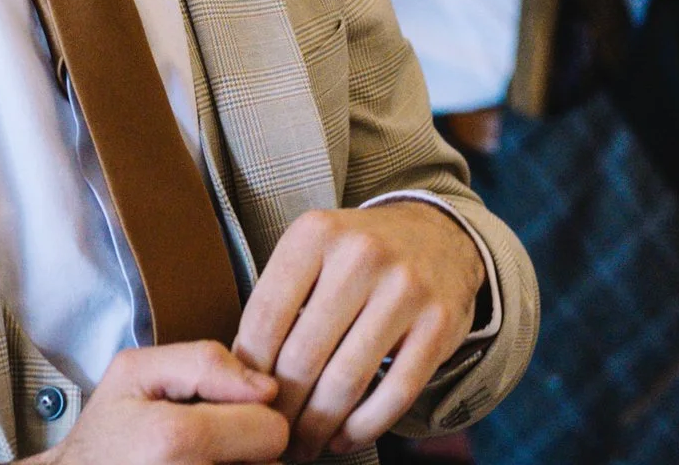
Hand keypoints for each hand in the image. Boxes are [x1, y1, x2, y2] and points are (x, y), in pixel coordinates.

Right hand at [27, 342, 288, 464]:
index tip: (215, 415)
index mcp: (177, 439)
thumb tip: (267, 388)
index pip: (271, 428)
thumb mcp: (134, 371)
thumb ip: (205, 361)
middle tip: (202, 442)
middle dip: (245, 446)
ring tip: (195, 460)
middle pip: (272, 462)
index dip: (248, 415)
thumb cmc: (107, 432)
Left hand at [233, 202, 484, 461]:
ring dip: (319, 425)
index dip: (249, 369)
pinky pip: (396, 392)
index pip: (266, 316)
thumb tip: (238, 374)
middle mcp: (362, 255)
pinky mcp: (440, 324)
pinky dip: (364, 426)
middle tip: (271, 435)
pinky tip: (343, 438)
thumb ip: (278, 301)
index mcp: (316, 233)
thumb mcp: (311, 252)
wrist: (436, 234)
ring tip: (304, 445)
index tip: (243, 399)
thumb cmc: (356, 256)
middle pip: (304, 354)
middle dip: (283, 407)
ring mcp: (406, 289)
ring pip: (348, 379)